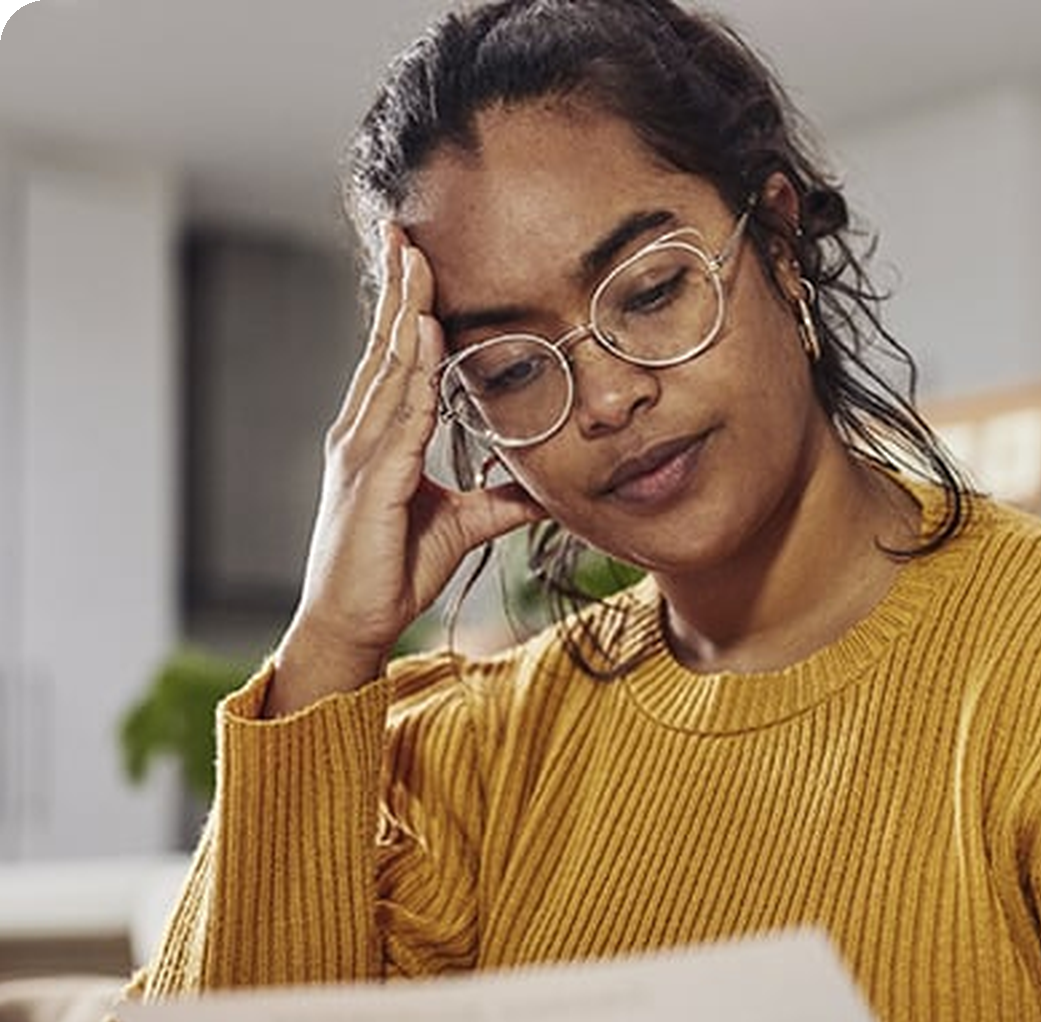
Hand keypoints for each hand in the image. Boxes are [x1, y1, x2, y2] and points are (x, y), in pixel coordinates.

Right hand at [265, 224, 543, 716]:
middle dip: (396, 288)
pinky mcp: (372, 481)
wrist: (352, 624)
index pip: (393, 359)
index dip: (403, 308)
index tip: (416, 259)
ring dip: (403, 312)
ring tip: (416, 259)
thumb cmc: (393, 571)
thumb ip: (498, 500)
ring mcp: (361, 454)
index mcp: (378, 438)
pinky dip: (413, 373)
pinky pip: (400, 416)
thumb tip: (542, 488)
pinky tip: (425, 335)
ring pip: (389, 369)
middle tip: (404, 231)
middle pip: (384, 347)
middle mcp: (362, 434)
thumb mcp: (461, 525)